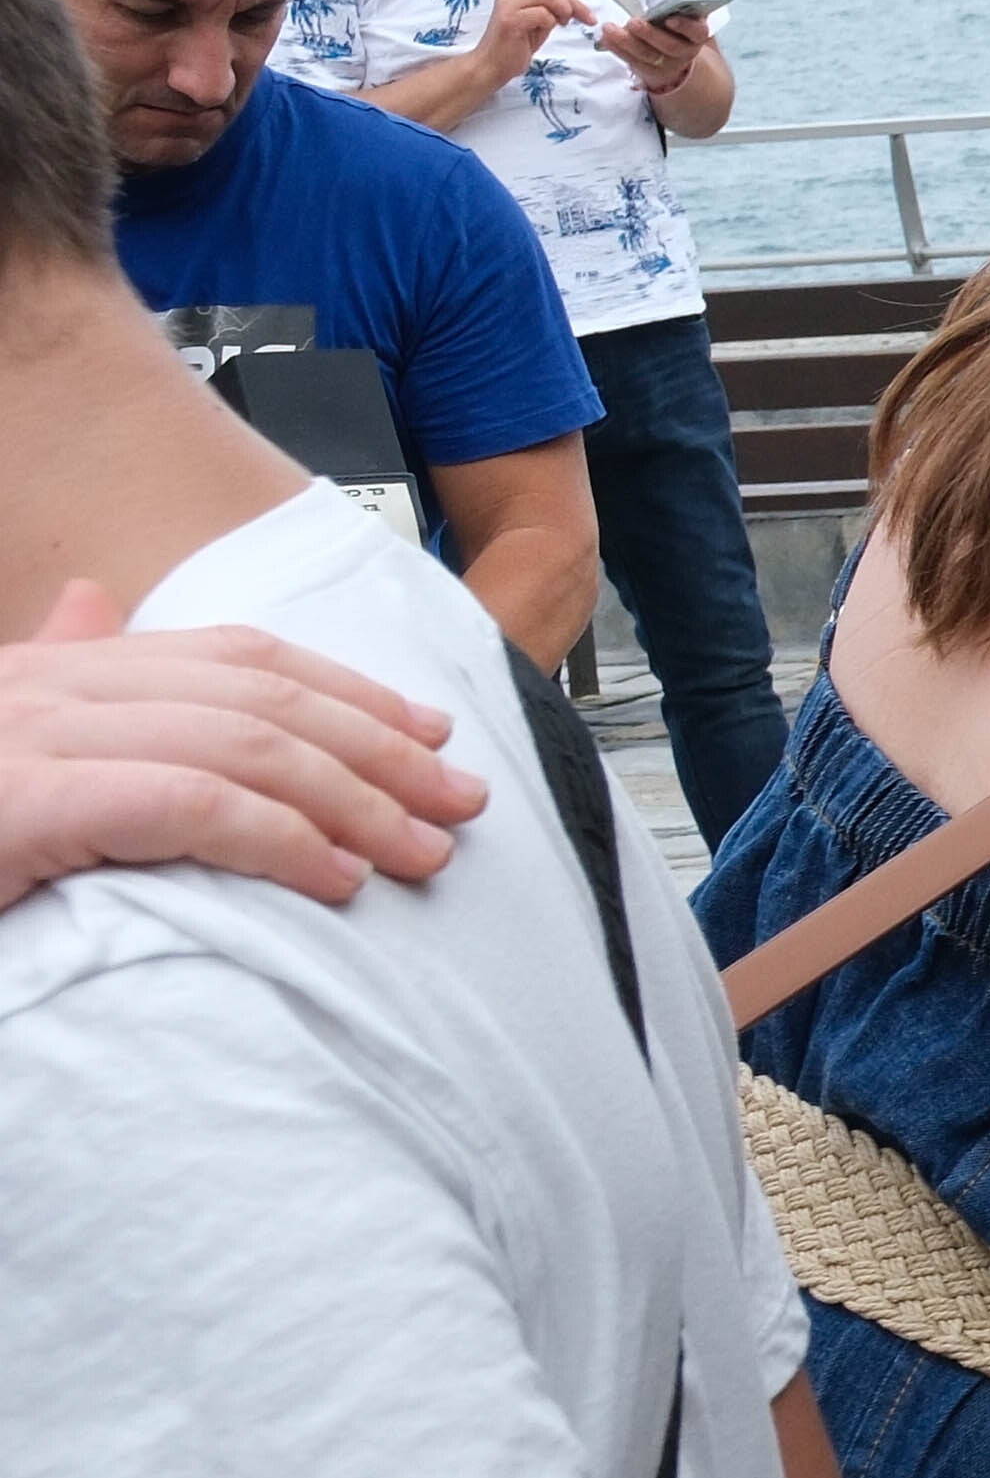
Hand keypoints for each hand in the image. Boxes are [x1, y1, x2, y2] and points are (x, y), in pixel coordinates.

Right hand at [0, 581, 481, 908]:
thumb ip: (60, 677)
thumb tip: (95, 601)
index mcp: (52, 669)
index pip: (235, 657)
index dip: (347, 690)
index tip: (429, 732)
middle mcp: (48, 686)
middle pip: (258, 698)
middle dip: (377, 748)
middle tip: (458, 799)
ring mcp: (35, 740)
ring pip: (243, 747)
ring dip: (355, 801)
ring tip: (421, 849)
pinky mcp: (25, 807)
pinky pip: (190, 806)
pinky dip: (280, 838)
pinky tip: (337, 876)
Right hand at [469, 0, 593, 80]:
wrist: (494, 63)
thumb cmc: (518, 40)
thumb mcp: (540, 14)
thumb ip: (552, 0)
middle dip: (576, 2)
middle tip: (586, 17)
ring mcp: (508, 2)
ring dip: (566, 11)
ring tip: (563, 23)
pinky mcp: (511, 19)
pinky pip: (544, 14)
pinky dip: (551, 23)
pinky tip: (543, 31)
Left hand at [596, 7, 714, 99]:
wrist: (678, 61)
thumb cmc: (682, 30)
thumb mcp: (694, 18)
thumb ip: (699, 4)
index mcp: (697, 36)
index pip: (697, 32)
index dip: (685, 27)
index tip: (670, 19)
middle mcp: (684, 52)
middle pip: (668, 46)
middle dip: (649, 34)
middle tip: (632, 22)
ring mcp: (666, 64)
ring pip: (646, 55)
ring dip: (626, 42)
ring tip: (610, 28)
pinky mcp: (647, 70)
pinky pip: (631, 61)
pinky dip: (617, 49)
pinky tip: (606, 39)